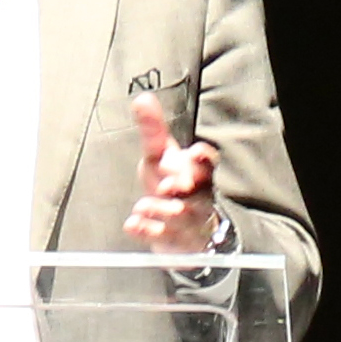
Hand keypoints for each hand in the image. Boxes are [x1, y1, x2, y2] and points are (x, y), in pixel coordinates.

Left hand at [121, 92, 218, 253]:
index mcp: (198, 172)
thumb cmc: (171, 184)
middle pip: (198, 192)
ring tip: (144, 205)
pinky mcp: (175, 242)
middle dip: (183, 186)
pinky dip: (147, 231)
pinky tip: (133, 224)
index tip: (195, 153)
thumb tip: (142, 99)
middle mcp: (198, 197)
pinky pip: (163, 239)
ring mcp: (188, 222)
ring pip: (180, 216)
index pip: (207, 164)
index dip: (203, 159)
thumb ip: (154, 131)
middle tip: (169, 184)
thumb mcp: (161, 156)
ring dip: (162, 209)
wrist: (181, 227)